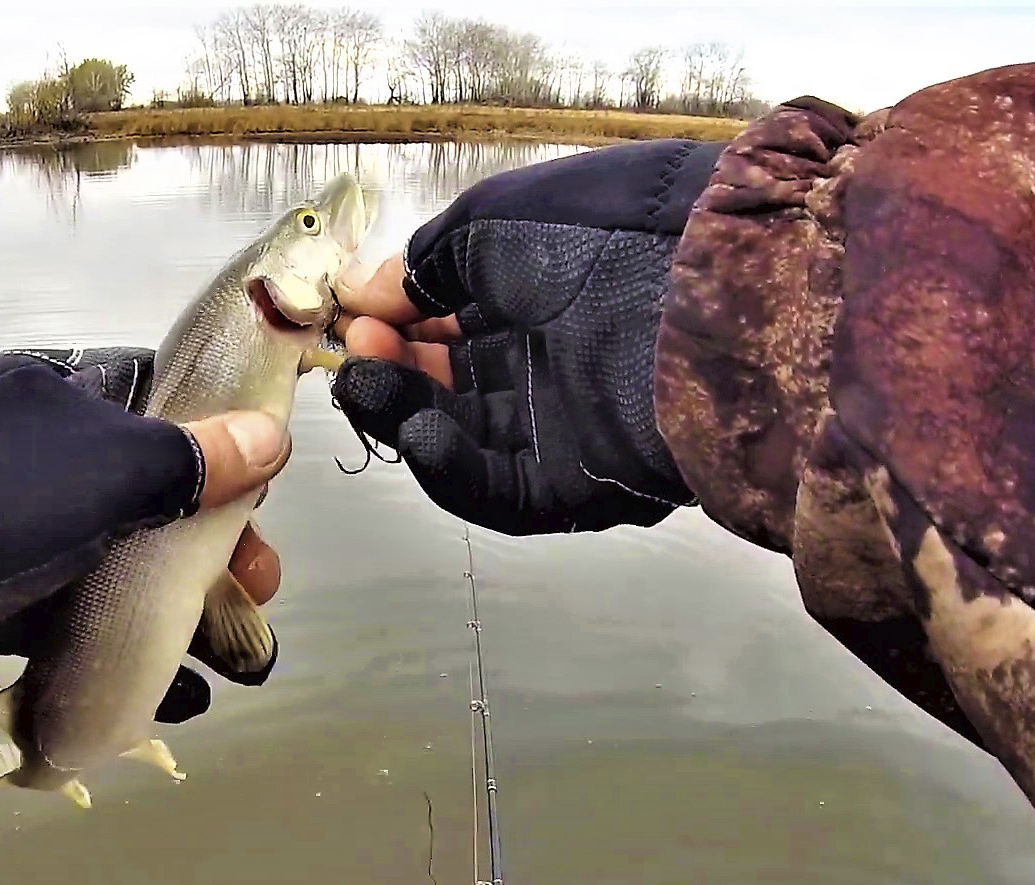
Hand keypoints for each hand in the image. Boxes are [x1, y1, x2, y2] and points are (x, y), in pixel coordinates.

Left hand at [0, 347, 288, 692]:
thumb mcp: (97, 471)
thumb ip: (184, 460)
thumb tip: (269, 437)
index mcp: (56, 397)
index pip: (162, 412)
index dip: (222, 459)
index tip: (260, 514)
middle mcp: (30, 452)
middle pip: (143, 497)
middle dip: (208, 549)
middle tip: (256, 598)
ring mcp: (0, 527)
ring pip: (108, 563)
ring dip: (172, 608)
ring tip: (227, 660)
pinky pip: (64, 620)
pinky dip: (114, 651)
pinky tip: (166, 693)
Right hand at [328, 139, 722, 534]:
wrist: (705, 292)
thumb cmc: (599, 236)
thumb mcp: (498, 218)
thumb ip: (427, 260)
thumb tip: (369, 291)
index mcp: (542, 290)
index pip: (451, 319)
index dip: (397, 316)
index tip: (356, 309)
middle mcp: (552, 359)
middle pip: (450, 379)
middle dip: (395, 360)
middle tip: (362, 343)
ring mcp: (563, 426)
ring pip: (464, 435)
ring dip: (407, 410)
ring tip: (368, 381)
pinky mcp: (575, 484)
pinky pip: (499, 488)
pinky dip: (450, 468)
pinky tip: (416, 432)